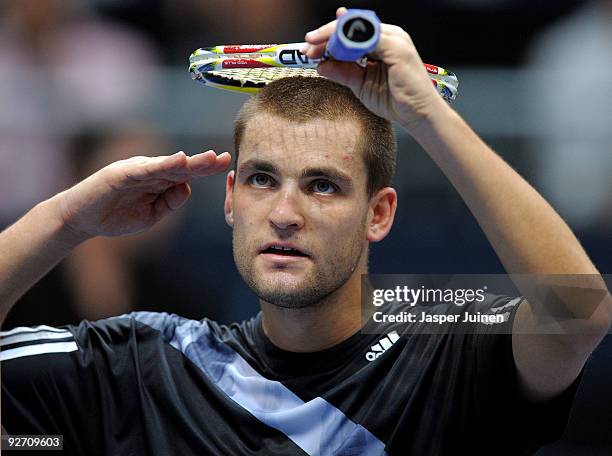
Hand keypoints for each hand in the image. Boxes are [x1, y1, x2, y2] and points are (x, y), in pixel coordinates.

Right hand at [54, 150, 230, 240]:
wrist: (82, 219)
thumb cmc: (116, 216)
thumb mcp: (152, 215)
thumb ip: (170, 202)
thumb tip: (187, 189)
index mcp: (160, 182)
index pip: (188, 174)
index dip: (206, 169)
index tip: (227, 164)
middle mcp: (151, 172)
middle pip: (182, 166)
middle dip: (203, 163)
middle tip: (224, 157)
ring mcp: (136, 171)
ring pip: (167, 165)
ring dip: (189, 162)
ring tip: (208, 158)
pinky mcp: (121, 174)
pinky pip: (145, 169)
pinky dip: (161, 164)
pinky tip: (177, 161)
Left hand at [302, 7, 448, 130]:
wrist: (418, 115)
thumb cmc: (395, 101)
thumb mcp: (360, 85)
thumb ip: (343, 72)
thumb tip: (321, 65)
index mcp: (381, 42)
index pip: (351, 32)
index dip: (329, 37)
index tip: (310, 49)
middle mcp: (388, 36)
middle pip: (352, 26)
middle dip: (326, 35)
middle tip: (307, 46)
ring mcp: (394, 39)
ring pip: (357, 28)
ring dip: (333, 36)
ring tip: (314, 47)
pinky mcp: (396, 47)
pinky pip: (367, 38)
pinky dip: (348, 43)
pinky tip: (333, 51)